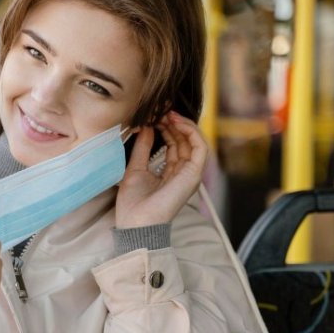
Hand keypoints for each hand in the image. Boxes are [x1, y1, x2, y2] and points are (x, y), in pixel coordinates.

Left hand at [115, 112, 206, 228]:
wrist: (136, 223)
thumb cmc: (133, 203)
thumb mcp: (135, 169)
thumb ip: (142, 148)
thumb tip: (147, 127)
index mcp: (170, 173)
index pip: (175, 144)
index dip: (167, 128)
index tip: (155, 115)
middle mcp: (182, 172)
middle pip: (184, 141)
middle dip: (174, 123)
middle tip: (161, 109)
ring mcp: (190, 174)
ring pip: (194, 141)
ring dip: (182, 124)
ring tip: (167, 113)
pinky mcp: (193, 174)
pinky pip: (200, 147)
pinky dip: (191, 132)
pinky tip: (176, 122)